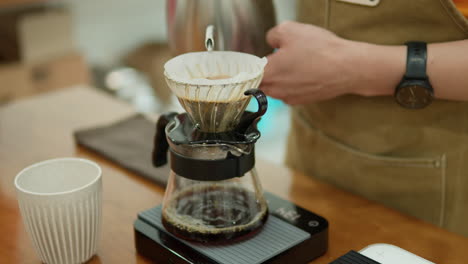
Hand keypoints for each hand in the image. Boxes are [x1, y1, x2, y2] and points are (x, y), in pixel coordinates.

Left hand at [261, 21, 403, 104]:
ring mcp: (290, 98)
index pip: (248, 73)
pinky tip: (309, 71)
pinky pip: (292, 91)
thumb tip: (271, 41)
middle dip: (268, 69)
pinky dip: (296, 82)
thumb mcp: (289, 30)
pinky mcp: (303, 101)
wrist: (347, 68)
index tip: (254, 61)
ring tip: (299, 62)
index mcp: (268, 74)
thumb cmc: (320, 50)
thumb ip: (272, 35)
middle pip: (262, 81)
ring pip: (277, 86)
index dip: (251, 64)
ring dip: (283, 76)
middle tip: (281, 57)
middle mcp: (276, 90)